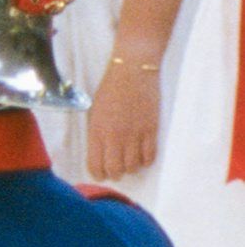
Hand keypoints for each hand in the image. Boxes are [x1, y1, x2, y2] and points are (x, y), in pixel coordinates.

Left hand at [88, 57, 163, 182]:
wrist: (133, 72)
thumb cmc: (110, 90)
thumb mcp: (94, 112)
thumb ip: (96, 133)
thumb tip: (99, 152)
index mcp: (97, 132)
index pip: (95, 164)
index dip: (98, 174)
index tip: (101, 174)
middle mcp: (115, 136)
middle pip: (115, 169)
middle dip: (115, 174)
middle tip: (117, 171)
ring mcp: (134, 134)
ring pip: (133, 166)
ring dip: (131, 168)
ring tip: (130, 163)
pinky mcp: (151, 129)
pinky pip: (150, 155)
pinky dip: (146, 161)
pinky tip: (143, 157)